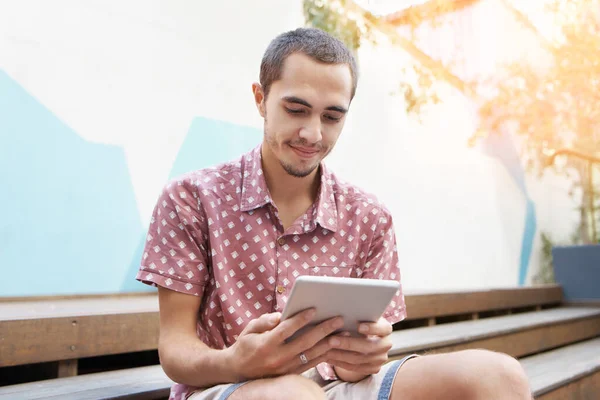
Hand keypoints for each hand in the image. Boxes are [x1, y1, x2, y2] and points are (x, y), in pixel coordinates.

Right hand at [226, 309, 344, 380]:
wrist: (238, 372)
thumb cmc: (245, 345)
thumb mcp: (249, 329)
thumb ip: (265, 321)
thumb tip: (281, 315)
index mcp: (266, 344)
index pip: (287, 329)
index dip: (301, 319)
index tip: (314, 309)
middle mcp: (277, 358)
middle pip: (305, 342)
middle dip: (324, 329)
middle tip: (338, 319)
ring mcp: (286, 368)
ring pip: (312, 355)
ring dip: (329, 343)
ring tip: (343, 333)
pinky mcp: (291, 374)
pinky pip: (311, 364)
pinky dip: (324, 355)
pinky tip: (334, 346)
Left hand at [326, 317, 392, 381]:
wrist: (364, 339)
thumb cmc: (359, 322)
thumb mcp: (361, 317)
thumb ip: (355, 315)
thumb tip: (340, 310)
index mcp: (386, 329)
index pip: (382, 328)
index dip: (372, 328)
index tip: (359, 326)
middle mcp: (386, 344)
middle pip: (368, 346)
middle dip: (348, 344)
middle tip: (332, 340)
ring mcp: (380, 358)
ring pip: (359, 359)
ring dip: (341, 354)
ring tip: (326, 349)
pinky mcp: (373, 368)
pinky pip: (355, 368)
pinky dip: (341, 362)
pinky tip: (329, 357)